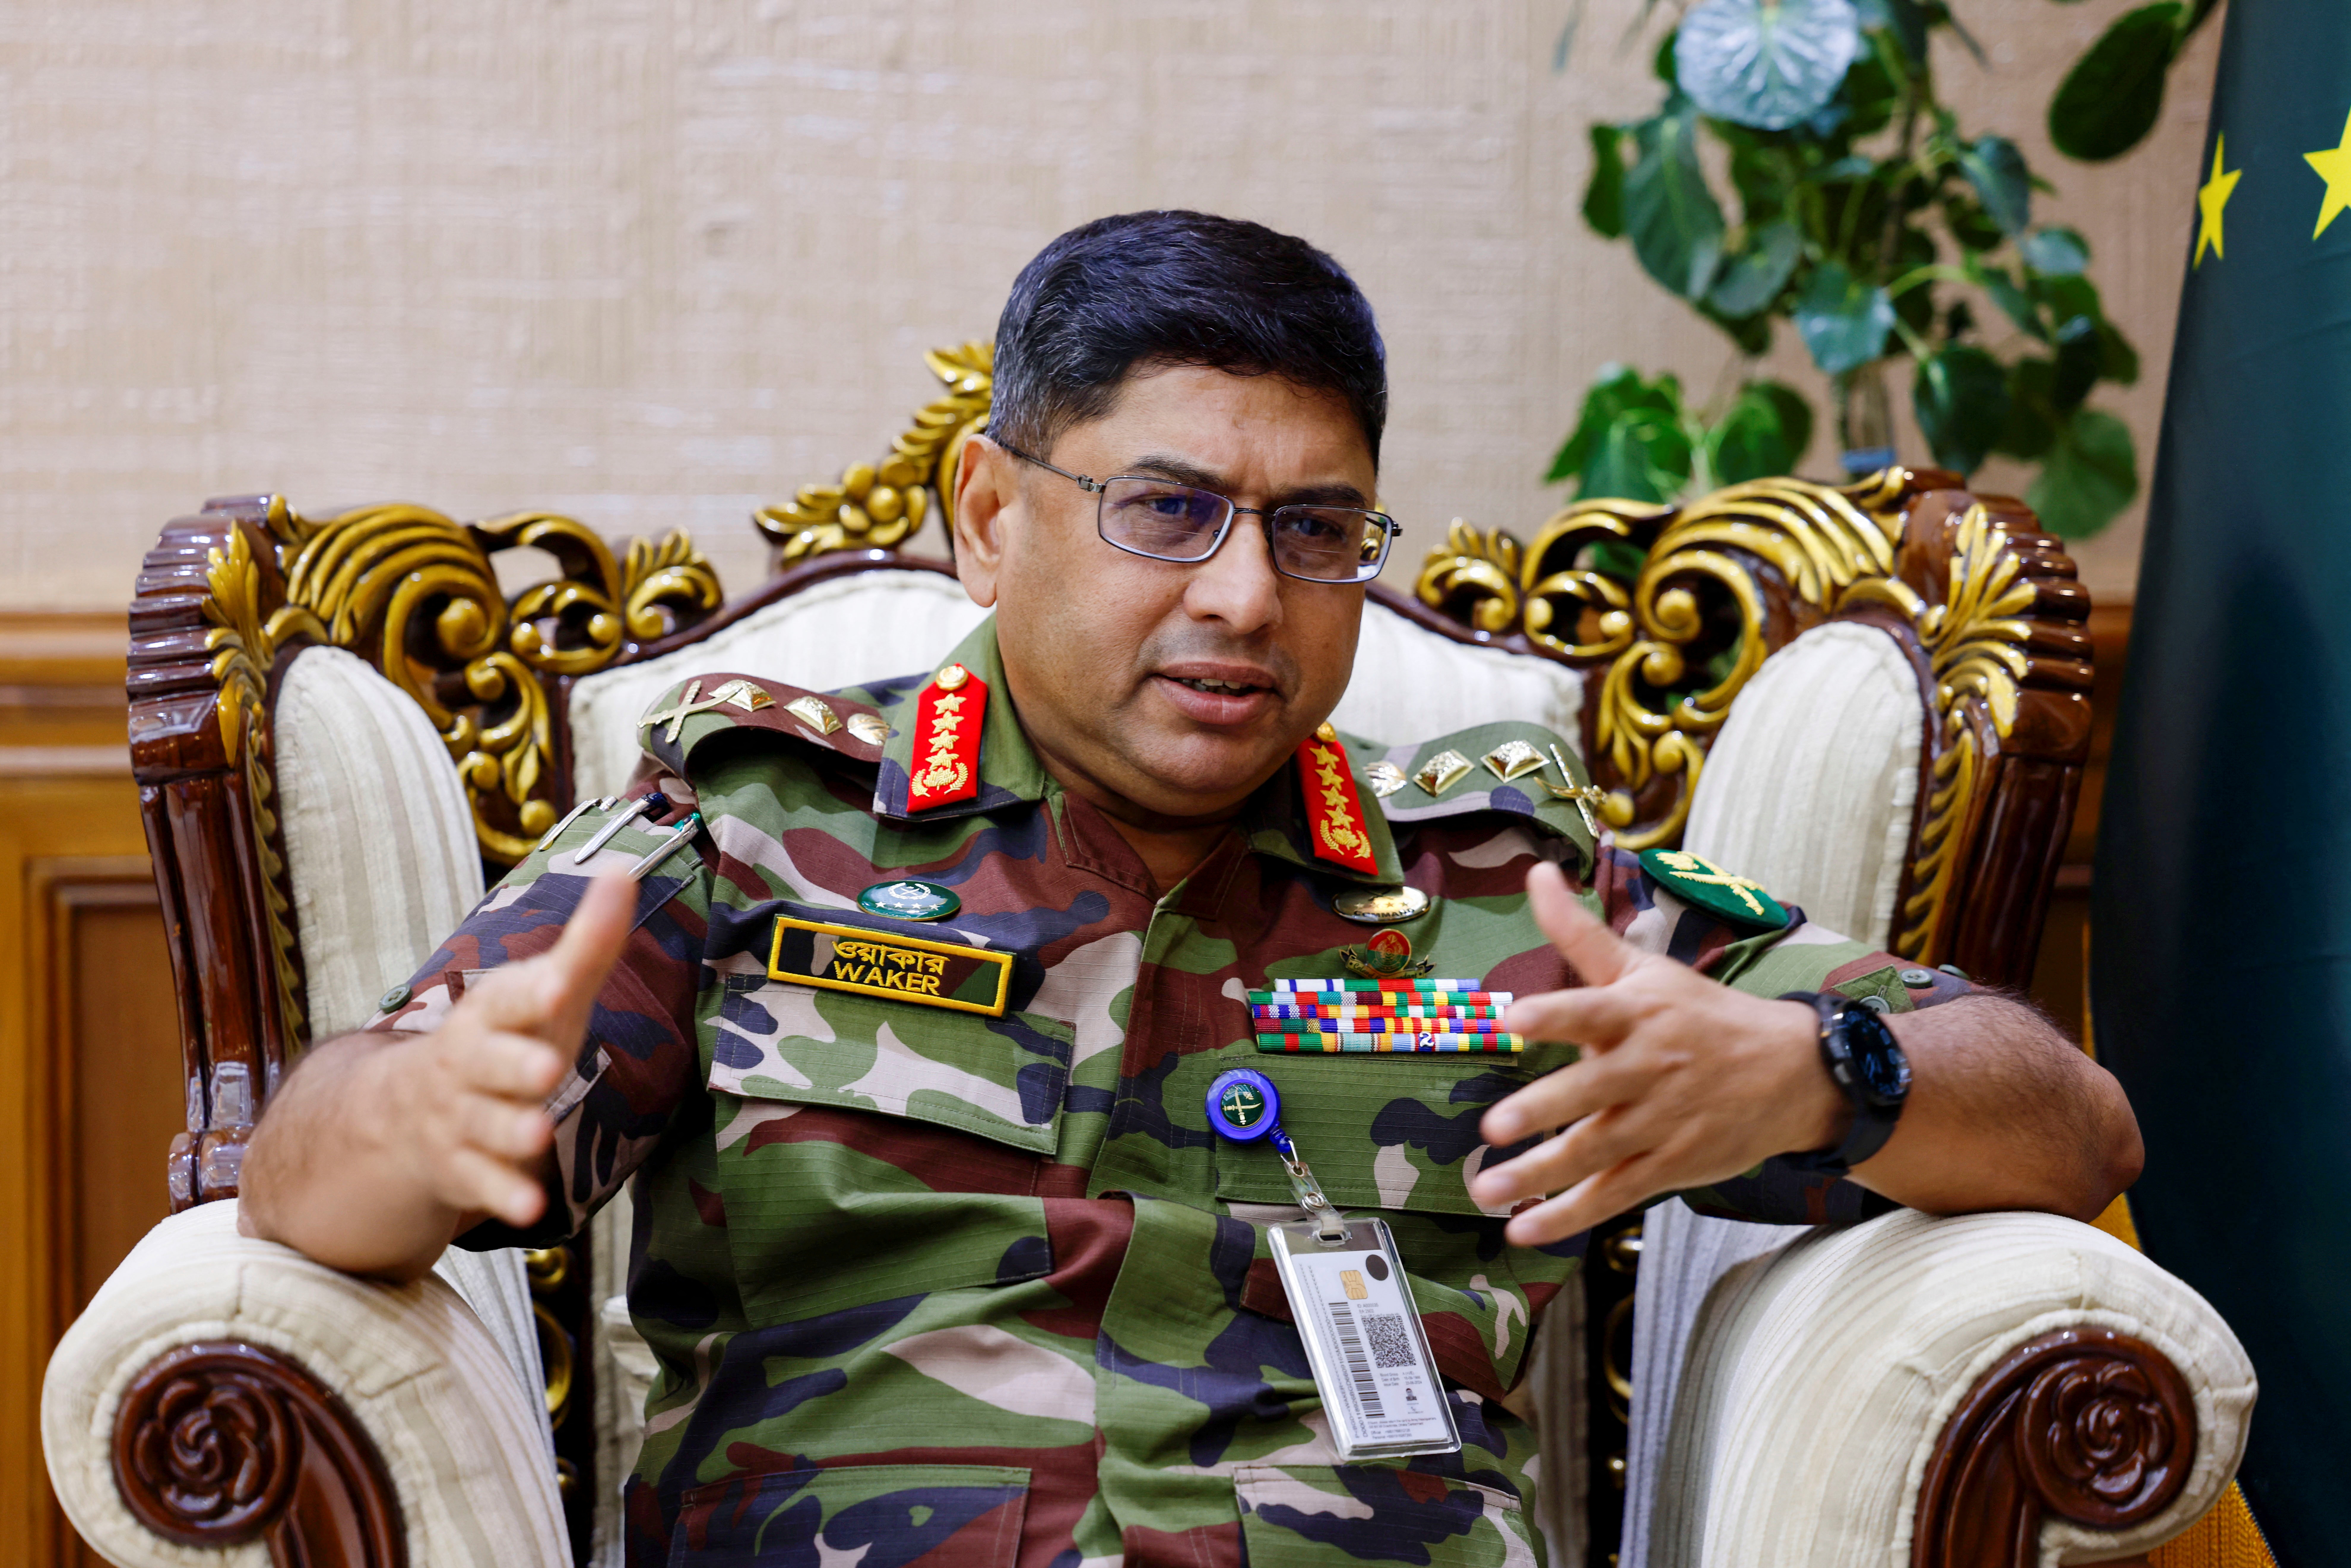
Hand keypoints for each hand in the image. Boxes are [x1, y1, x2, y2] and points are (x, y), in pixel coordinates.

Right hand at [357, 871, 636, 1229]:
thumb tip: (623, 870)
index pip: (508, 996)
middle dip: (513, 1064)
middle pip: (488, 1062)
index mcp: (492, 1013)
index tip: (557, 982)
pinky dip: (503, 1194)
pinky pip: (480, 1183)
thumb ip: (587, 941)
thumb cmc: (506, 1041)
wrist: (410, 1113)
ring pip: (484, 1124)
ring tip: (537, 1133)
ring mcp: (459, 1118)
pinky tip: (529, 1208)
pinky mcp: (459, 1169)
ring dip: (510, 1129)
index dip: (531, 989)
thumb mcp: (546, 992)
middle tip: (544, 1067)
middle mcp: (468, 1063)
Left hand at [1469, 861, 1845, 1245]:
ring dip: (1538, 1177)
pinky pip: (1613, 1193)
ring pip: (1594, 1152)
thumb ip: (1579, 931)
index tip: (1514, 1017)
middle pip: (1589, 1091)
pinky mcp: (1670, 1165)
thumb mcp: (1644, 968)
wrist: (1792, 1072)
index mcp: (1637, 1014)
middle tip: (1495, 1128)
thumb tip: (1536, 872)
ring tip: (1486, 1191)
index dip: (1554, 1012)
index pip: (1590, 1009)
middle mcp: (1646, 1068)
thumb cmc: (1701, 1015)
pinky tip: (1524, 1228)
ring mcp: (1660, 1121)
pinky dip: (1568, 1215)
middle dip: (1542, 1112)